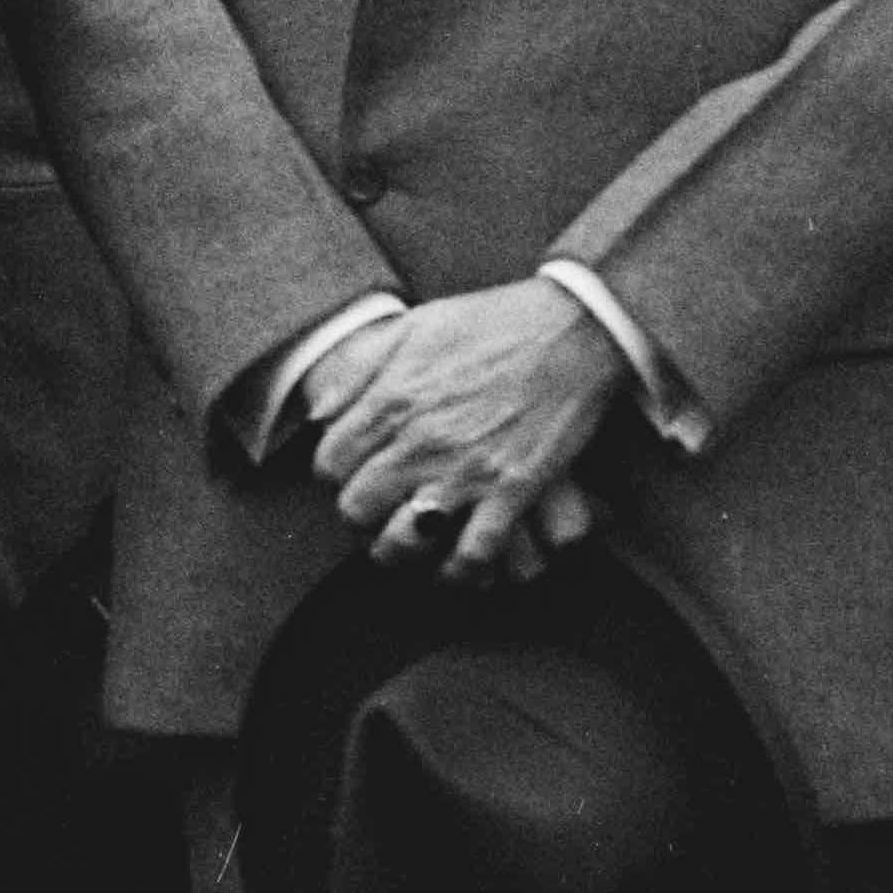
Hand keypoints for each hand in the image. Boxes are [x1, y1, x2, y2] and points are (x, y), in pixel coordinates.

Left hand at [306, 280, 628, 580]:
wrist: (572, 329)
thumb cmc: (494, 323)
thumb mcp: (415, 325)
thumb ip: (360, 368)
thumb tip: (321, 411)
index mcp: (391, 400)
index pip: (331, 463)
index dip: (338, 475)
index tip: (356, 474)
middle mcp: (419, 441)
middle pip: (358, 508)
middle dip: (363, 517)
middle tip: (381, 514)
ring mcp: (466, 470)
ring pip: (405, 541)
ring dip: (402, 553)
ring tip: (410, 548)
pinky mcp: (512, 490)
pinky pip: (473, 553)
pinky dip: (462, 570)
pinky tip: (459, 567)